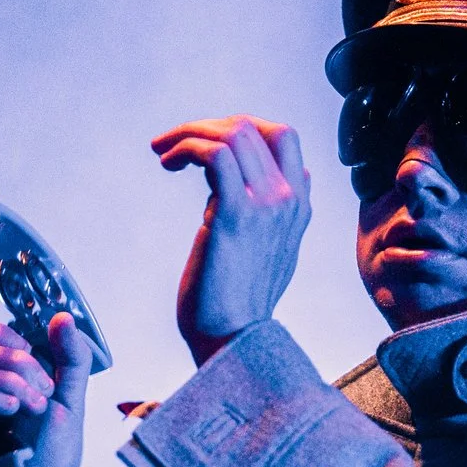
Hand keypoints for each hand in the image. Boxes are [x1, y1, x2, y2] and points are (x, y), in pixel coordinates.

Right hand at [0, 312, 96, 466]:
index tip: (38, 355)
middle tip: (44, 388)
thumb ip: (72, 359)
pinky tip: (12, 410)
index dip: (6, 333)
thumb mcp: (71, 400)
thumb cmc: (53, 458)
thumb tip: (63, 317)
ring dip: (11, 379)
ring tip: (37, 407)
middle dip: (16, 358)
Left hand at [150, 115, 310, 363]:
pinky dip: (187, 147)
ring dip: (191, 132)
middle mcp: (289, 200)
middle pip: (255, 127)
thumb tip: (302, 178)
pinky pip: (214, 155)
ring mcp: (266, 206)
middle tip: (176, 142)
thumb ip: (285, 213)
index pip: (282, 136)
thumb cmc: (240, 303)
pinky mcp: (234, 216)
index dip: (241, 127)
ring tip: (165, 150)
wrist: (232, 341)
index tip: (207, 142)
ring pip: (234, 134)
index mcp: (299, 206)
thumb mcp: (278, 250)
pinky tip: (168, 163)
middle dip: (209, 124)